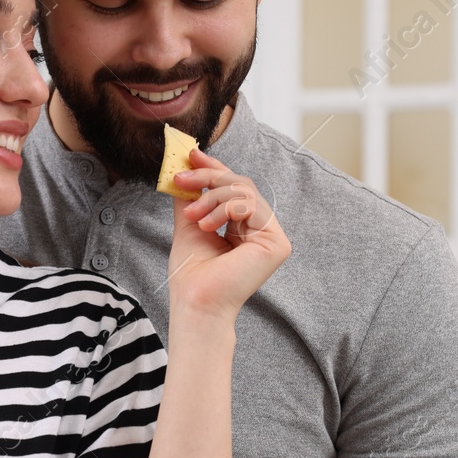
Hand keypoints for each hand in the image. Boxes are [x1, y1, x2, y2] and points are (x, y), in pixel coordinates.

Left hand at [167, 148, 290, 317]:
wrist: (195, 301)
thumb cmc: (191, 274)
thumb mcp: (189, 224)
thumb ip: (191, 197)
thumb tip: (185, 168)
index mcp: (243, 228)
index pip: (234, 189)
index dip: (214, 168)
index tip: (190, 155)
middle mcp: (261, 230)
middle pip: (240, 184)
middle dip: (208, 178)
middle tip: (181, 180)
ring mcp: (272, 236)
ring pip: (245, 191)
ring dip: (212, 197)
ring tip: (192, 216)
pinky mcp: (276, 242)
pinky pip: (251, 205)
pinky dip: (224, 209)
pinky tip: (208, 226)